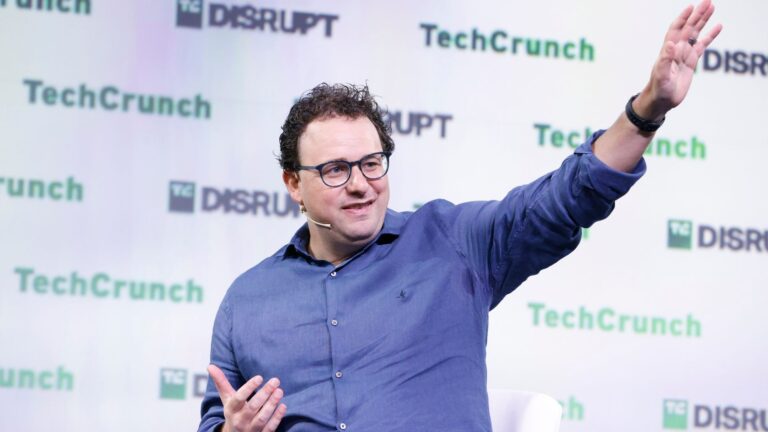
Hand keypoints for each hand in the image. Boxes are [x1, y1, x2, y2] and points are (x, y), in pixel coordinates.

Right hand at [208, 364, 286, 431]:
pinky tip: (283, 406)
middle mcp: (239, 420)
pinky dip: (277, 418)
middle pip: (252, 407)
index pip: (238, 398)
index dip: (249, 387)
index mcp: (231, 409)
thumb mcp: (226, 398)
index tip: (260, 377)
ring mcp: (250, 429)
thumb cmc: (233, 412)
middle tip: (275, 380)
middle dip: (264, 394)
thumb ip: (221, 382)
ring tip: (280, 391)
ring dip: (271, 405)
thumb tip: (210, 366)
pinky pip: (269, 428)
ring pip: (261, 418)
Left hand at [637, 0, 722, 118]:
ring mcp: (684, 54)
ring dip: (703, 21)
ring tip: (712, 7)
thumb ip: (665, 60)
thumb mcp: (661, 76)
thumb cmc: (658, 89)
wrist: (661, 101)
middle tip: (708, 1)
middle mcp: (676, 49)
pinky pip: (702, 45)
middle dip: (697, 14)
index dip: (683, 18)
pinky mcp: (691, 62)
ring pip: (695, 33)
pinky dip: (710, 36)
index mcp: (668, 50)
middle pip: (688, 27)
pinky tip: (718, 27)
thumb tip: (670, 44)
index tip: (691, 7)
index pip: (676, 29)